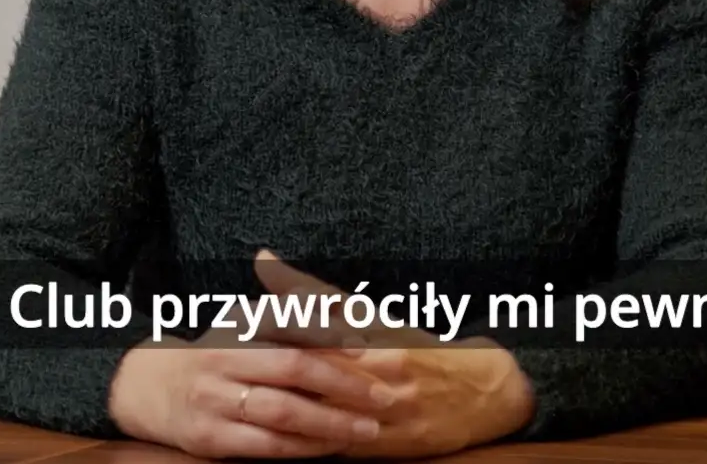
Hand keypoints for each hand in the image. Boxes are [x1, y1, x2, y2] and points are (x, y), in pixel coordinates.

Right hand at [107, 321, 397, 458]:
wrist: (151, 389)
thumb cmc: (215, 354)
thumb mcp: (244, 325)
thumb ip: (291, 314)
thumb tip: (345, 306)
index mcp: (235, 327)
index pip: (288, 323)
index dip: (328, 334)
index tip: (368, 345)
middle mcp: (222, 360)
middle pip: (292, 369)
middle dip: (342, 384)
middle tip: (382, 396)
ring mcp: (214, 401)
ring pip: (282, 413)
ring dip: (331, 423)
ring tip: (367, 429)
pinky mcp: (210, 439)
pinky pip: (266, 446)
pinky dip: (304, 448)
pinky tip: (332, 447)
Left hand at [253, 252, 536, 457]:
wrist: (481, 394)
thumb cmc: (420, 348)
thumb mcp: (372, 314)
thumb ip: (315, 293)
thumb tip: (264, 261)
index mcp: (374, 341)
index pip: (311, 335)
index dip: (271, 334)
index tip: (231, 331)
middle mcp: (380, 379)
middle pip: (313, 377)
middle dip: (270, 375)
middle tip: (225, 371)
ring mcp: (383, 417)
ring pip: (322, 417)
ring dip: (282, 412)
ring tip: (241, 405)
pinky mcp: (387, 449)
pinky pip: (336, 447)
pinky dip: (305, 443)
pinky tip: (274, 437)